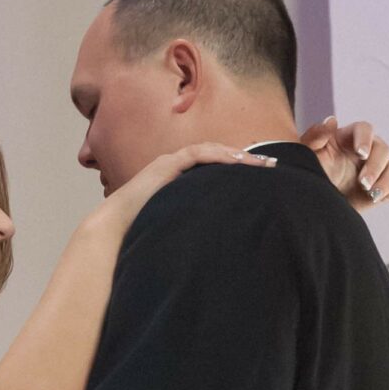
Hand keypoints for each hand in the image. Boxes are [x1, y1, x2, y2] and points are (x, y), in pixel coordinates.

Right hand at [100, 140, 274, 240]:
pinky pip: (197, 154)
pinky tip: (237, 161)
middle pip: (217, 154)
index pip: (215, 166)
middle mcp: (176, 167)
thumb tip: (223, 239)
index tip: (263, 175)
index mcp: (180, 180)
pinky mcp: (166, 164)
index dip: (239, 167)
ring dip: (236, 154)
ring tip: (260, 162)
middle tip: (272, 164)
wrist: (116, 229)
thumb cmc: (143, 231)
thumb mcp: (179, 223)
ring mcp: (170, 163)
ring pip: (210, 150)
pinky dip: (219, 156)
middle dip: (245, 157)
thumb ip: (197, 222)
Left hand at [301, 116, 388, 211]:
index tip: (361, 154)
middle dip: (375, 167)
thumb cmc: (310, 172)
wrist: (316, 201)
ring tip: (372, 195)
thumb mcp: (306, 155)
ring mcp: (379, 170)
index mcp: (349, 138)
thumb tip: (332, 120)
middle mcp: (368, 150)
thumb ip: (314, 137)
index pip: (364, 129)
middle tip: (363, 183)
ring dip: (387, 182)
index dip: (365, 139)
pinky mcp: (386, 189)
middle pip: (383, 149)